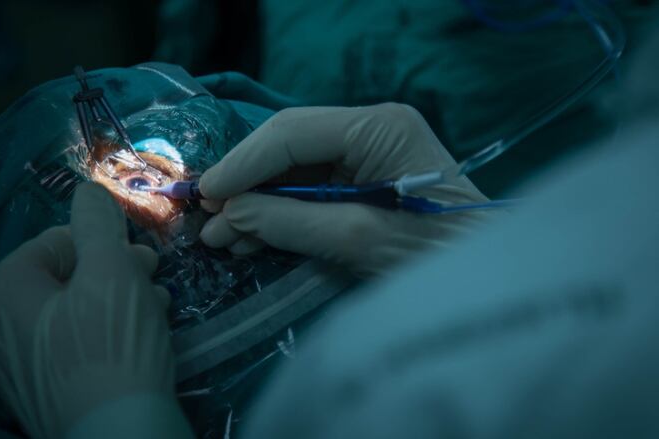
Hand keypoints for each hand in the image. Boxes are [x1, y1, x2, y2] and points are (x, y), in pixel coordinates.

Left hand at [0, 183, 184, 437]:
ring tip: (158, 309)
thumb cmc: (112, 343)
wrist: (117, 436)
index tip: (139, 255)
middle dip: (115, 272)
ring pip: (75, 315)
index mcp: (5, 291)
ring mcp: (19, 369)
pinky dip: (108, 337)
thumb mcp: (111, 268)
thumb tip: (87, 191)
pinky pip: (75, 350)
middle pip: (66, 279)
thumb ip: (97, 222)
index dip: (102, 241)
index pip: (55, 242)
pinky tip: (143, 341)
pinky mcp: (44, 396)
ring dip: (120, 302)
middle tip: (153, 277)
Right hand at [198, 104, 488, 275]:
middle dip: (246, 186)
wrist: (489, 285)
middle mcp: (371, 129)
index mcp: (378, 127)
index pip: (291, 133)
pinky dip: (279, 216)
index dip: (242, 164)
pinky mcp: (364, 183)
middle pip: (288, 148)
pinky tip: (251, 238)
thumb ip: (288, 222)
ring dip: (257, 205)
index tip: (205, 197)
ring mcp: (368, 156)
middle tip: (208, 221)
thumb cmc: (435, 257)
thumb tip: (228, 216)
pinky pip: (308, 191)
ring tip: (223, 239)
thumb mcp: (358, 239)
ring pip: (292, 171)